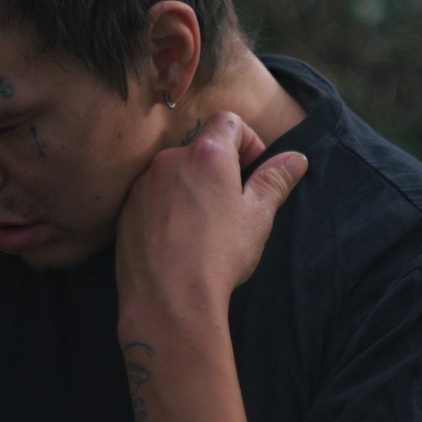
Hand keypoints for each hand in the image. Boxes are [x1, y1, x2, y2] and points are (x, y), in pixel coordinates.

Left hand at [115, 113, 306, 320]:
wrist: (168, 300)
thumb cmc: (218, 256)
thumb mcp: (258, 216)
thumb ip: (275, 180)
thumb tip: (295, 159)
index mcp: (206, 154)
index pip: (229, 121)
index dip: (248, 141)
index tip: (253, 173)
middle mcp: (169, 160)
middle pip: (201, 148)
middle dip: (221, 168)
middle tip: (233, 206)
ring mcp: (143, 184)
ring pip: (175, 173)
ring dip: (192, 188)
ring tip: (204, 228)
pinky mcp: (126, 209)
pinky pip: (153, 196)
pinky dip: (168, 207)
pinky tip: (179, 240)